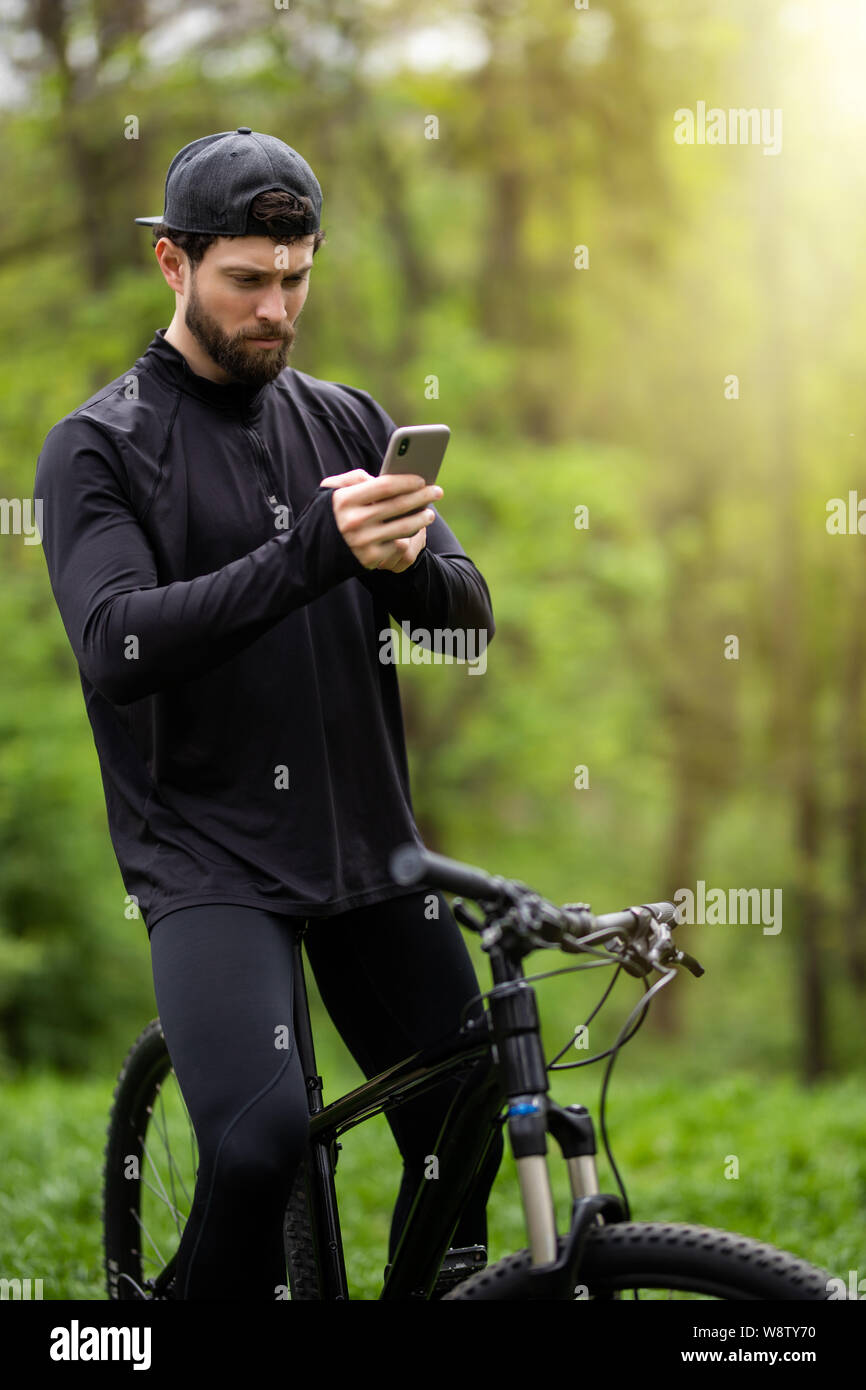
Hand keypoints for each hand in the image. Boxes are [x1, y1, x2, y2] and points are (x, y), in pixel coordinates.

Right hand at [318, 470, 442, 572]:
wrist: (309, 557)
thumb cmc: (325, 517)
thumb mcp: (329, 493)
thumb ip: (353, 479)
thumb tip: (382, 476)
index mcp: (345, 500)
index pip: (384, 486)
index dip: (406, 481)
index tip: (422, 478)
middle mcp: (354, 522)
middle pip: (398, 506)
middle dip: (421, 497)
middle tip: (437, 491)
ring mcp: (363, 542)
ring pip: (403, 527)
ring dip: (421, 519)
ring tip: (430, 513)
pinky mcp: (369, 559)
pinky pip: (396, 544)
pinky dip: (407, 536)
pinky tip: (415, 529)